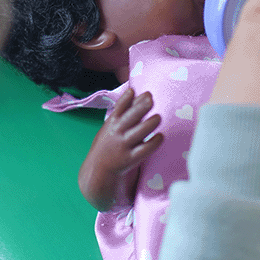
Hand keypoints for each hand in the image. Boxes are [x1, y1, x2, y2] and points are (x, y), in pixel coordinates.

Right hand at [78, 89, 162, 210]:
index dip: (126, 99)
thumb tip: (137, 92)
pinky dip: (154, 143)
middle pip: (130, 117)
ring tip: (158, 117)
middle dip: (140, 107)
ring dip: (149, 124)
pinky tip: (160, 137)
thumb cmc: (109, 143)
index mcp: (112, 122)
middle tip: (150, 98)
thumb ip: (124, 111)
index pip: (119, 108)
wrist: (99, 169)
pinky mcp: (131, 159)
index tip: (133, 90)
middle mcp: (117, 132)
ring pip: (138, 132)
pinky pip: (144, 150)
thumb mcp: (111, 126)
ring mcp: (123, 145)